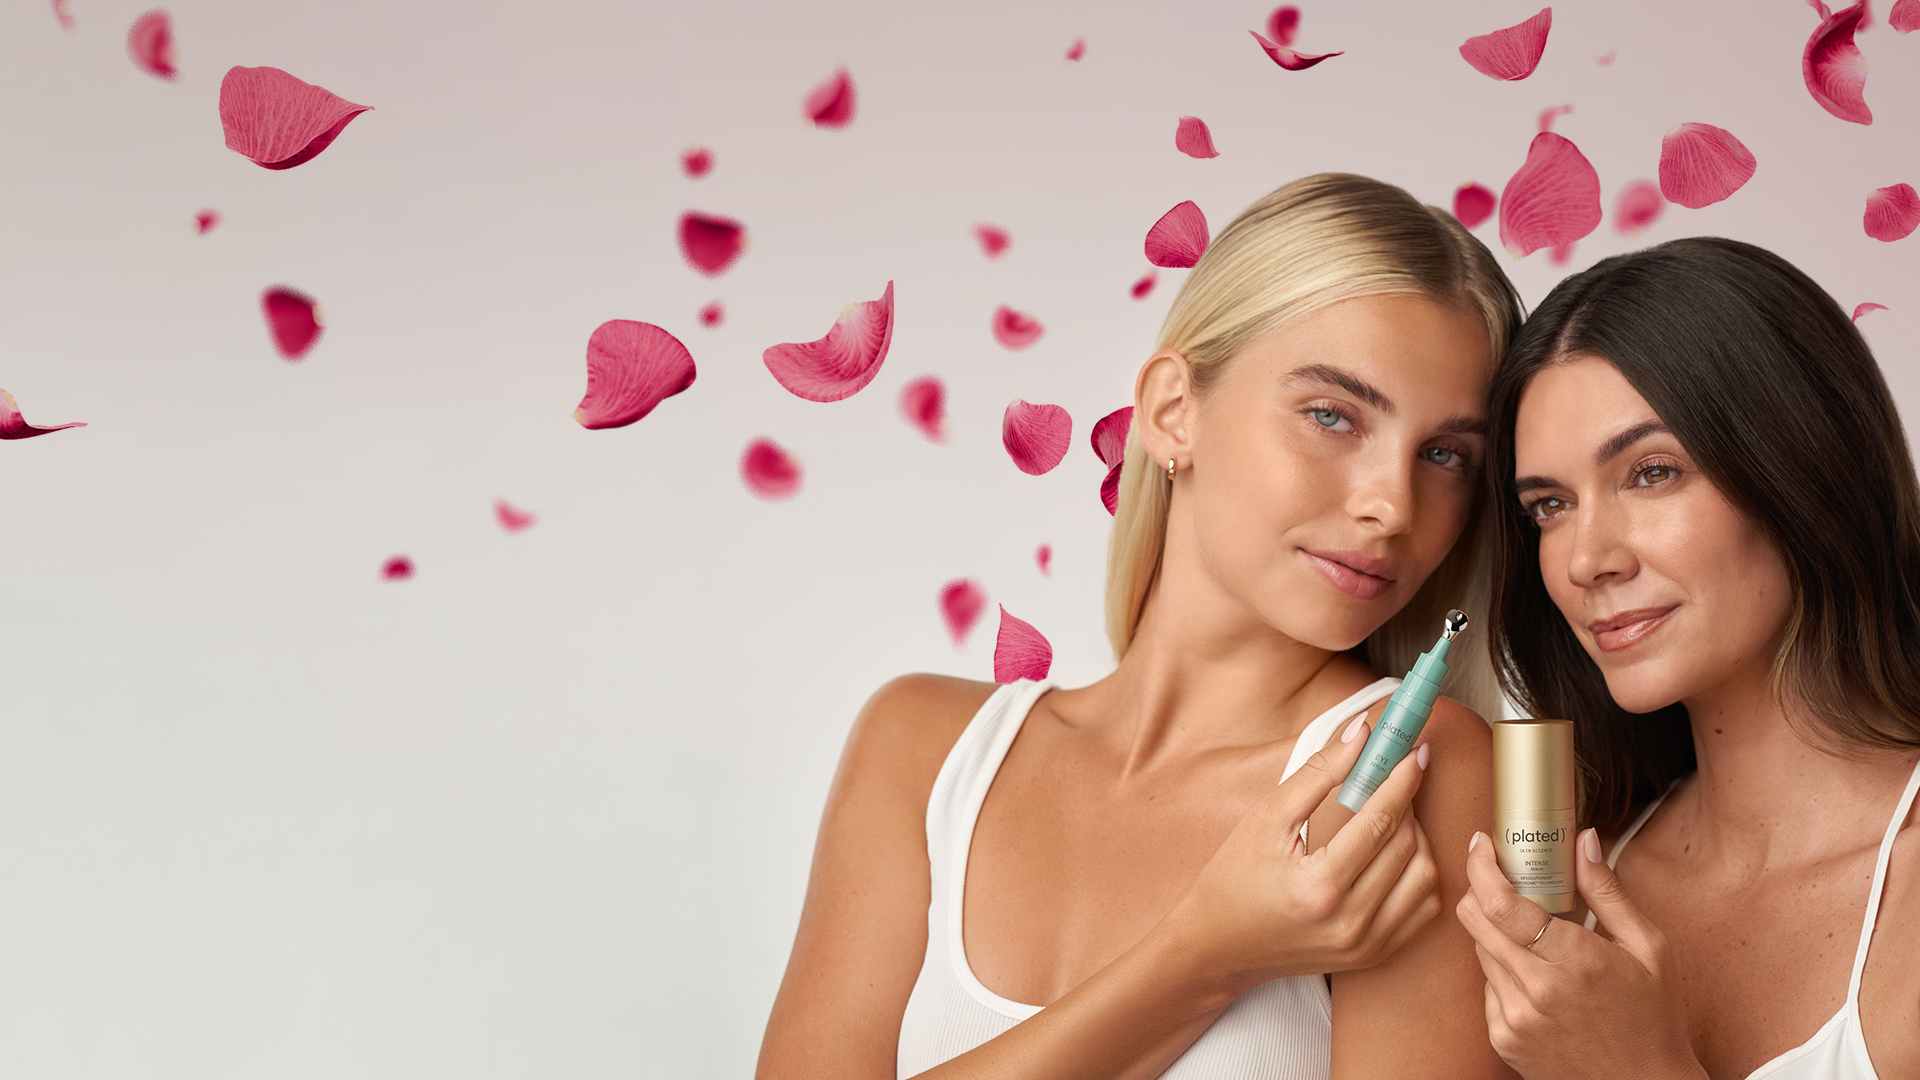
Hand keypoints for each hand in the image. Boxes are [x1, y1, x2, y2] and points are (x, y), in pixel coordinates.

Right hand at [1164, 715, 1441, 993]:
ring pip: (1424, 877)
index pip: (1379, 822)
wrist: (1219, 947)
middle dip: (1407, 801)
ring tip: (1392, 813)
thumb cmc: (1234, 878)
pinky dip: (1419, 874)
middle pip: (1406, 846)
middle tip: (1396, 775)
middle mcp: (1349, 922)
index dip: (1401, 780)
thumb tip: (1361, 736)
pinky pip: (1422, 909)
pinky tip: (1396, 852)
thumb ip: (1316, 774)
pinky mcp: (1374, 955)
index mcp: (1318, 886)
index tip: (1413, 751)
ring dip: (1417, 837)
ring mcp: (1366, 944)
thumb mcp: (1265, 818)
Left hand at [1457, 828, 1706, 1079]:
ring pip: (1480, 950)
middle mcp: (1537, 990)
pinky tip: (1540, 978)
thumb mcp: (1649, 948)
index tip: (1480, 843)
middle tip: (1505, 878)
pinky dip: (1504, 970)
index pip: (1500, 903)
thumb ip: (1607, 891)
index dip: (1480, 866)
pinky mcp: (1503, 1038)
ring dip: (1497, 932)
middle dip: (1481, 889)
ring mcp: (1515, 1018)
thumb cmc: (1654, 1019)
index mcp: (1575, 960)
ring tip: (1538, 937)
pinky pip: (1488, 986)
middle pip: (1475, 920)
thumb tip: (1583, 840)